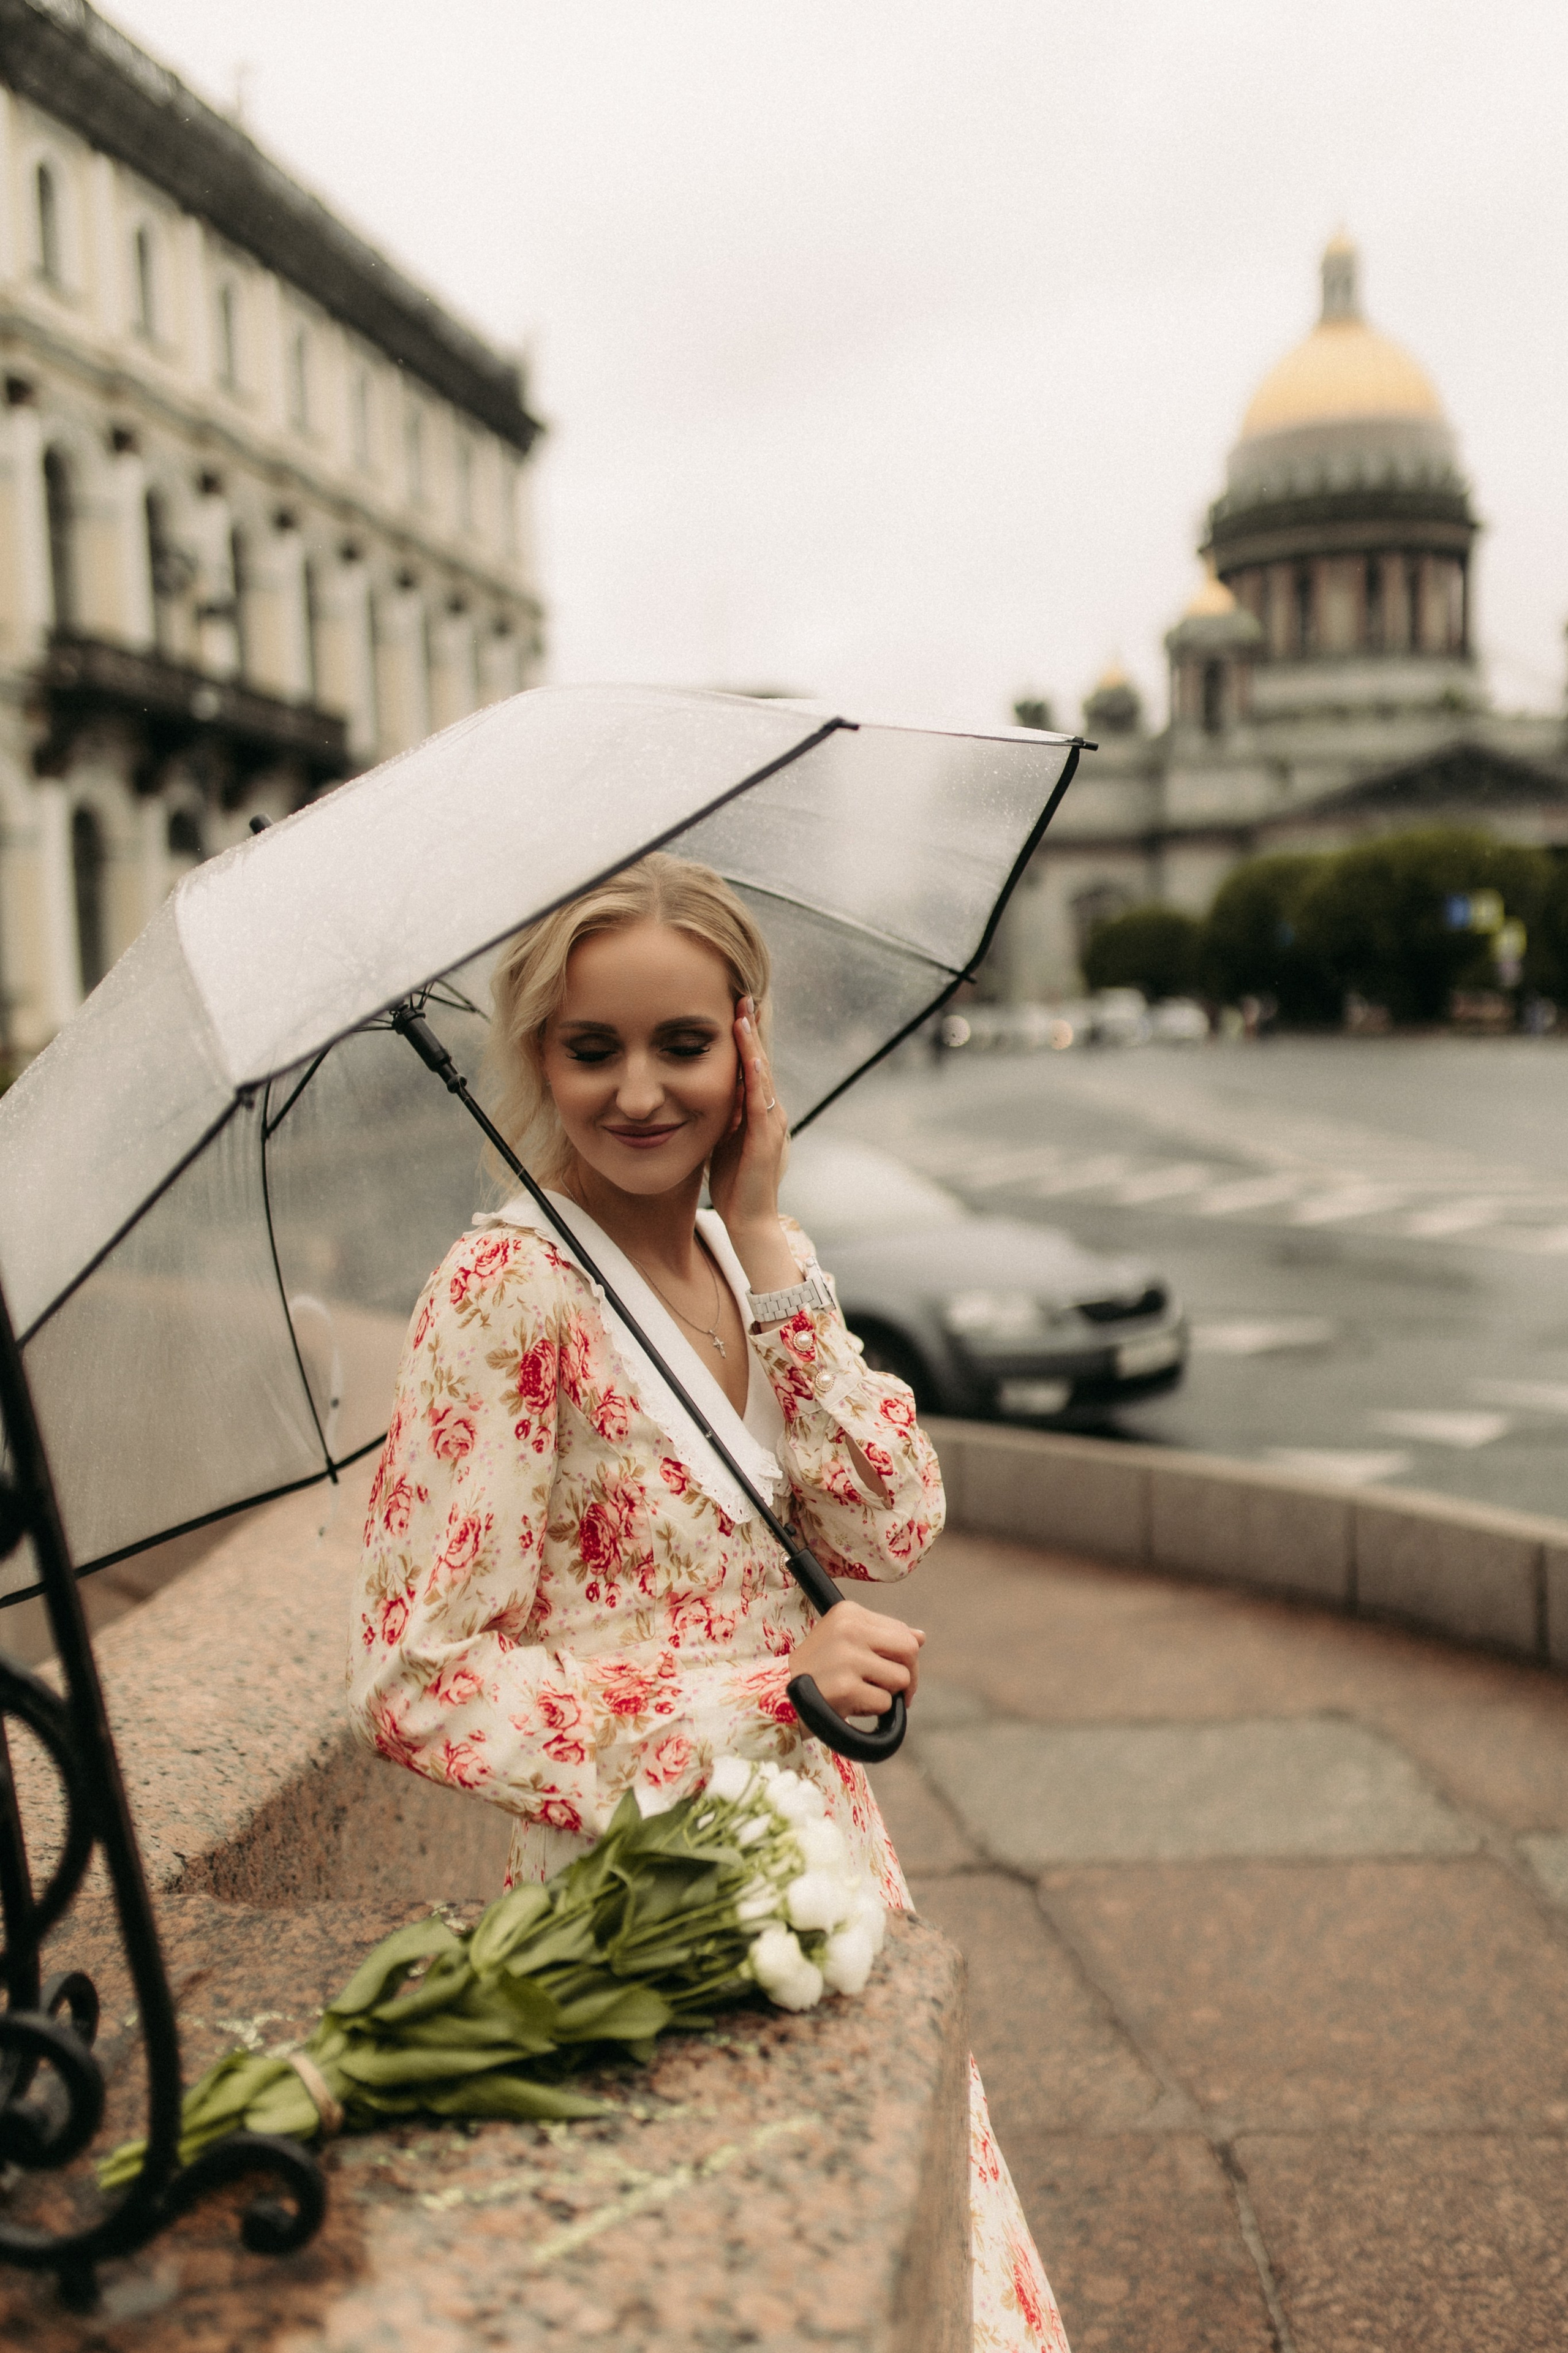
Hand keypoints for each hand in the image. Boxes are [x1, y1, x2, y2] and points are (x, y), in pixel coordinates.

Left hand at [707, 996, 795, 1288]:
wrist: (748, 1219)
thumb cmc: (730, 1180)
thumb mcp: (719, 1135)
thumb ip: (716, 1110)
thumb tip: (692, 1085)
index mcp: (757, 1108)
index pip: (751, 1062)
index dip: (743, 1033)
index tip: (732, 1002)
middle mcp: (769, 1109)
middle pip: (760, 1058)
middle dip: (751, 1026)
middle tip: (741, 992)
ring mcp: (771, 1121)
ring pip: (762, 1072)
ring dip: (753, 1040)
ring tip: (743, 1010)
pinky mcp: (765, 1137)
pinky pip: (761, 1097)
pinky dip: (755, 1070)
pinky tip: (748, 1050)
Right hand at [787, 1601, 924, 1717]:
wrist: (779, 1695)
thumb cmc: (819, 1668)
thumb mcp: (846, 1642)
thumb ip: (883, 1637)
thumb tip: (921, 1636)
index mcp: (848, 1612)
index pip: (902, 1631)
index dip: (906, 1656)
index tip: (895, 1670)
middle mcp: (848, 1629)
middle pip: (908, 1650)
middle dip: (910, 1675)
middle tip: (900, 1692)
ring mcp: (846, 1658)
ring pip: (899, 1679)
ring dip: (887, 1694)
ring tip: (861, 1693)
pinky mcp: (845, 1687)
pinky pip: (884, 1703)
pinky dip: (872, 1710)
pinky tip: (850, 1704)